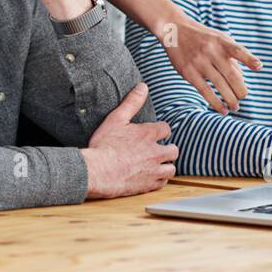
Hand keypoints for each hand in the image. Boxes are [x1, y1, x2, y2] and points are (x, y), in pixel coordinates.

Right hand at [81, 83, 177, 198]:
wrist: (97, 171)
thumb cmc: (104, 145)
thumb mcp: (116, 118)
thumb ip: (132, 102)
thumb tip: (143, 87)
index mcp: (149, 134)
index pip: (166, 129)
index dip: (160, 131)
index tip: (153, 134)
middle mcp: (156, 152)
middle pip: (174, 150)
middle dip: (167, 149)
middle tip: (156, 150)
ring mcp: (154, 170)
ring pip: (171, 168)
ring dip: (165, 165)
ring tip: (156, 164)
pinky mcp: (149, 185)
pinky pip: (162, 183)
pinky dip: (158, 180)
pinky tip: (149, 177)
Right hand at [160, 10, 261, 114]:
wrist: (175, 30)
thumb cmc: (203, 37)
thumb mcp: (219, 39)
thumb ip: (231, 55)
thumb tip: (242, 78)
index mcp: (221, 41)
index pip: (237, 50)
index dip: (248, 59)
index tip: (258, 67)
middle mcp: (211, 51)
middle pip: (231, 74)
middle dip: (240, 89)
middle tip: (244, 96)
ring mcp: (199, 62)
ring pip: (219, 85)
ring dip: (230, 99)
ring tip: (236, 107)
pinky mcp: (189, 72)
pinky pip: (205, 91)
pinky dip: (215, 102)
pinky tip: (223, 110)